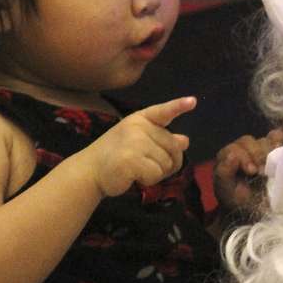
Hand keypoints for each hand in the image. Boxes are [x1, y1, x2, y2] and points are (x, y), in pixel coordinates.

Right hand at [76, 97, 195, 196]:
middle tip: (147, 165)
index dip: (178, 106)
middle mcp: (138, 127)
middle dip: (168, 162)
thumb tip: (184, 141)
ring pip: (166, 163)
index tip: (192, 101)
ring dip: (156, 172)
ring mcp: (134, 143)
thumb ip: (162, 139)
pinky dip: (148, 180)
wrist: (89, 171)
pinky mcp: (131, 160)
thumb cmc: (116, 155)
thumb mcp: (139, 142)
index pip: (163, 111)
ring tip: (137, 169)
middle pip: (174, 148)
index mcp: (140, 119)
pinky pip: (156, 174)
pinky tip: (133, 176)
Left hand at [214, 129, 282, 217]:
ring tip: (273, 166)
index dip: (244, 158)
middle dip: (257, 155)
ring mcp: (258, 147)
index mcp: (227, 156)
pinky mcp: (273, 148)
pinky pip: (277, 137)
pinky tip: (281, 151)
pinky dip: (279, 141)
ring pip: (264, 139)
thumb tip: (232, 155)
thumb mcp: (227, 191)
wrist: (253, 210)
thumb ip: (225, 173)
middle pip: (249, 142)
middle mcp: (241, 148)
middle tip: (263, 172)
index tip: (252, 172)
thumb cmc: (238, 201)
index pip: (235, 148)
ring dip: (269, 151)